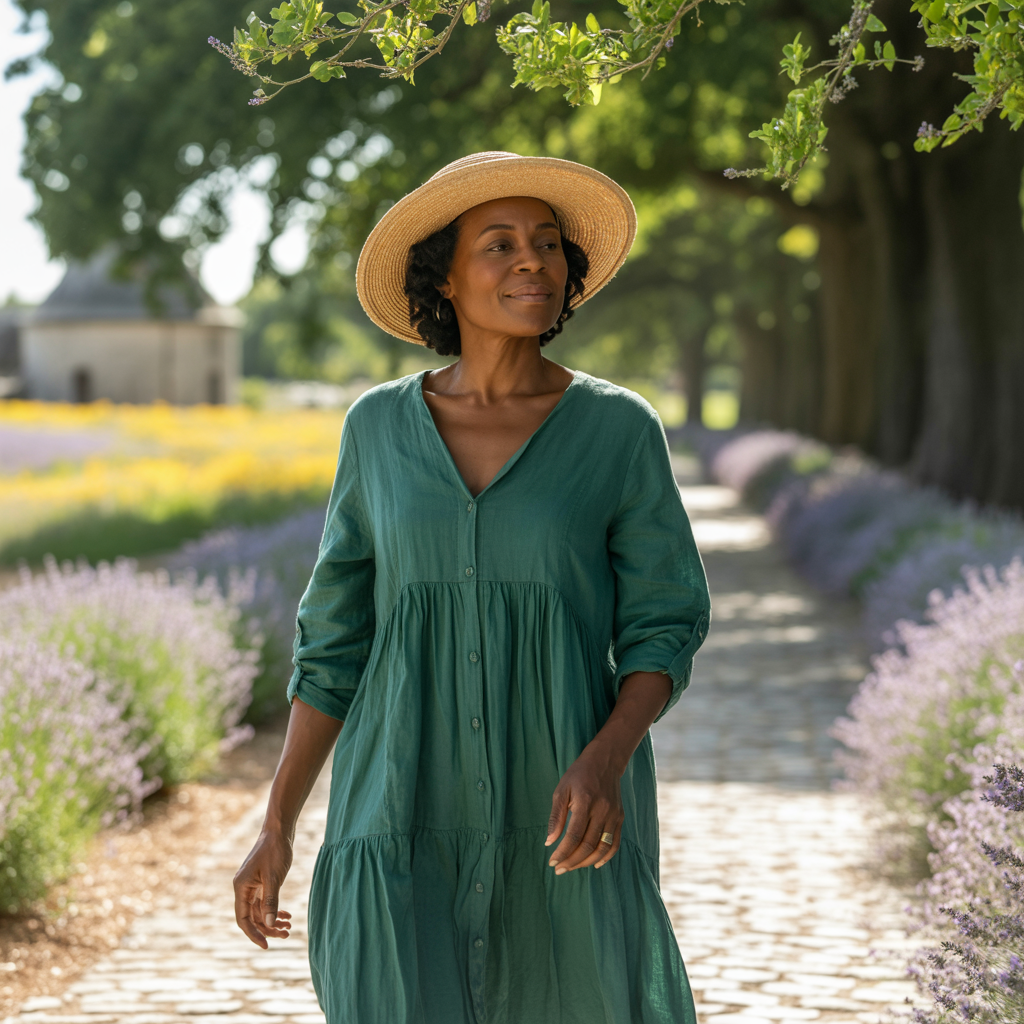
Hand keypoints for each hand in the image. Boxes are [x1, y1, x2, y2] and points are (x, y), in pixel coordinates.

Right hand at [233, 829, 294, 947]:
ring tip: (289, 927)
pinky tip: (287, 915)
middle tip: (286, 934)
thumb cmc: (275, 851)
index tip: (266, 945)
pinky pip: (265, 902)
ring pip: (260, 911)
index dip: (253, 934)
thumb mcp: (274, 877)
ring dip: (273, 920)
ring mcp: (252, 885)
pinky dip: (275, 909)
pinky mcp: (261, 882)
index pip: (243, 919)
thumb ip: (271, 901)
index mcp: (241, 888)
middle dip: (268, 928)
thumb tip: (270, 925)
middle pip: (253, 917)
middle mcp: (244, 888)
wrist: (280, 831)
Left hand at [545, 739, 624, 873]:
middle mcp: (602, 810)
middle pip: (588, 845)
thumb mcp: (561, 790)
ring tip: (572, 867)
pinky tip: (594, 864)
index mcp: (585, 802)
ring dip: (586, 862)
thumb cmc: (578, 775)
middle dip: (572, 861)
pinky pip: (614, 843)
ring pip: (602, 848)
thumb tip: (549, 841)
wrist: (605, 761)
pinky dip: (605, 857)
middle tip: (559, 869)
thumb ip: (556, 816)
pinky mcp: (620, 818)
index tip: (552, 862)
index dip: (563, 852)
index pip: (574, 836)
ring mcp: (614, 815)